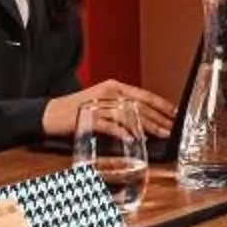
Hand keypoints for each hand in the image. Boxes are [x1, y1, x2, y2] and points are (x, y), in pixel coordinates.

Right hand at [42, 82, 177, 139]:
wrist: (52, 113)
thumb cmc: (78, 110)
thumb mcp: (103, 104)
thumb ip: (121, 108)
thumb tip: (143, 120)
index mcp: (114, 87)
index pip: (144, 94)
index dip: (161, 104)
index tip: (174, 114)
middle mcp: (109, 92)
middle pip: (140, 105)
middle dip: (159, 119)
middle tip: (171, 129)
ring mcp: (100, 103)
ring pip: (129, 114)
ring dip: (146, 126)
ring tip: (159, 135)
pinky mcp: (89, 116)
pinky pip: (111, 124)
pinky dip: (123, 132)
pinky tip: (133, 139)